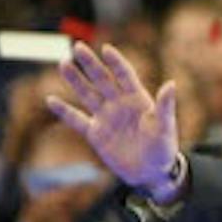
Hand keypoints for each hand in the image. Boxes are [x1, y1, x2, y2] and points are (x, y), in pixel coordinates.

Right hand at [45, 43, 183, 200]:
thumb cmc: (163, 149)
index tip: (106, 49)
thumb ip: (165, 106)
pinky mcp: (95, 133)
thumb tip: (171, 84)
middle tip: (78, 47)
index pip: (125, 76)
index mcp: (138, 99)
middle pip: (102, 80)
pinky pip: (77, 120)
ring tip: (63, 64)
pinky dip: (64, 111)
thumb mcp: (165, 128)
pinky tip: (50, 100)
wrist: (151, 174)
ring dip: (75, 80)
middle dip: (91, 64)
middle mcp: (119, 104)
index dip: (116, 63)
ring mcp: (106, 117)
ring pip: (87, 94)